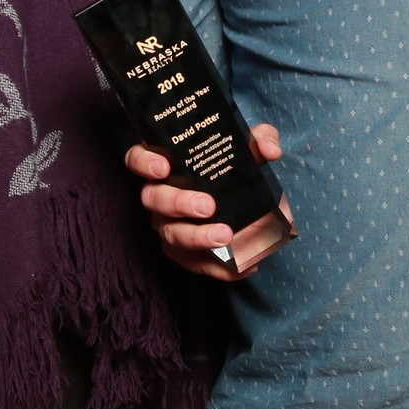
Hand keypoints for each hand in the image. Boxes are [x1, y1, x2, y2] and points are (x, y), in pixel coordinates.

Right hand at [124, 124, 288, 281]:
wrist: (248, 203)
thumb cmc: (234, 168)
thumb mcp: (249, 148)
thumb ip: (261, 139)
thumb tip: (270, 150)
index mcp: (166, 165)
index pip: (137, 159)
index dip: (144, 163)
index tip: (164, 167)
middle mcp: (160, 195)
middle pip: (153, 199)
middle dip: (179, 203)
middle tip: (208, 206)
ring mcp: (168, 226)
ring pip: (170, 235)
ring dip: (196, 238)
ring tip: (226, 235)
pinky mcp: (184, 253)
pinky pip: (195, 264)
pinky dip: (220, 268)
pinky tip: (247, 265)